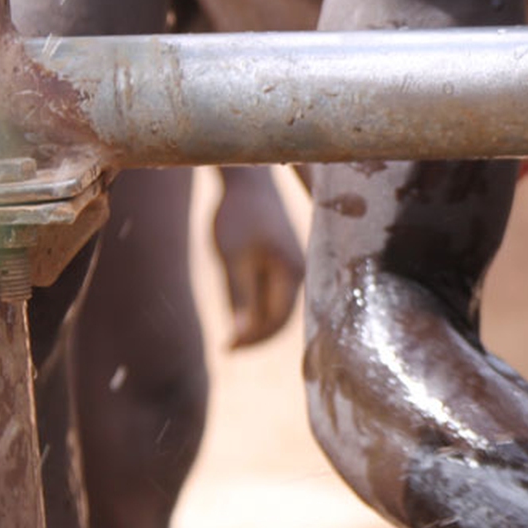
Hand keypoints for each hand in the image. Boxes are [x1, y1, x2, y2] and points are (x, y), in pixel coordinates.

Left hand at [211, 168, 303, 347]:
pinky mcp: (286, 258)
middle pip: (282, 317)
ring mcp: (296, 265)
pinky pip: (277, 292)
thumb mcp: (232, 258)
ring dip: (258, 323)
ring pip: (280, 306)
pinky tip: (242, 310)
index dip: (252, 339)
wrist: (248, 180)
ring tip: (233, 334)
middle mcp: (301, 272)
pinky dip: (260, 306)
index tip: (226, 348)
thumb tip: (242, 332)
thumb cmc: (237, 215)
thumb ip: (240, 296)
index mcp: (291, 274)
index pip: (276, 321)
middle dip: (256, 335)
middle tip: (227, 347)